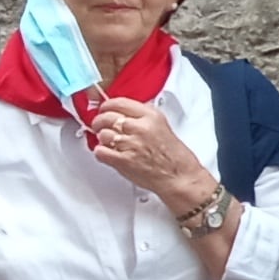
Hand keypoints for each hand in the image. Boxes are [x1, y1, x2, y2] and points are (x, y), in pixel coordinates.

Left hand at [87, 95, 211, 213]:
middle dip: (99, 122)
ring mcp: (131, 144)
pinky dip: (100, 152)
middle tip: (99, 125)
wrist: (179, 177)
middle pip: (107, 117)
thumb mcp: (163, 127)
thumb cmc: (174, 157)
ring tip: (108, 142)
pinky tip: (107, 152)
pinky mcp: (123, 160)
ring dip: (102, 139)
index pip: (120, 102)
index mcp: (151, 116)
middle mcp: (140, 128)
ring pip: (102, 135)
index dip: (107, 106)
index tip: (104, 109)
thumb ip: (144, 118)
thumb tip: (127, 113)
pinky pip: (100, 152)